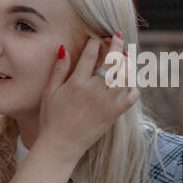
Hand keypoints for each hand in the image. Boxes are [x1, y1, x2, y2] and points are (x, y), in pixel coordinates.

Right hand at [37, 32, 137, 162]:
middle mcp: (94, 90)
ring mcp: (106, 102)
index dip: (95, 43)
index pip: (91, 55)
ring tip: (126, 57)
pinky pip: (130, 98)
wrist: (60, 145)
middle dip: (116, 45)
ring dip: (127, 64)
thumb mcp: (49, 92)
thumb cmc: (51, 119)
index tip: (97, 37)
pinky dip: (133, 89)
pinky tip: (131, 84)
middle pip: (112, 61)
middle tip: (118, 37)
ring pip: (124, 76)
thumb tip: (64, 49)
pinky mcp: (113, 114)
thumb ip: (58, 70)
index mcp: (77, 83)